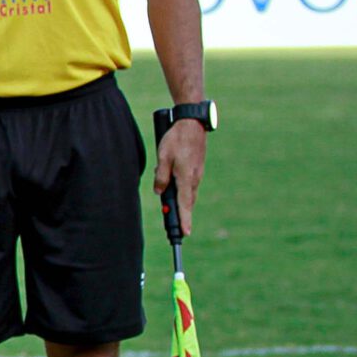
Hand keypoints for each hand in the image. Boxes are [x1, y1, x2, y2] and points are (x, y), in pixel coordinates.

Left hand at [154, 118, 206, 237]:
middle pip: (186, 202)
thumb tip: (159, 192)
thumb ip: (161, 176)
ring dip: (178, 199)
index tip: (185, 232)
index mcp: (186, 177)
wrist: (192, 123)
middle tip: (173, 225)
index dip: (184, 219)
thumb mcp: (163, 157)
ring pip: (187, 193)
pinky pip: (188, 184)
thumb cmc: (176, 139)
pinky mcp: (196, 169)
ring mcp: (197, 174)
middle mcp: (194, 178)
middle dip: (180, 213)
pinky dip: (180, 187)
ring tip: (167, 199)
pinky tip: (170, 179)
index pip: (184, 204)